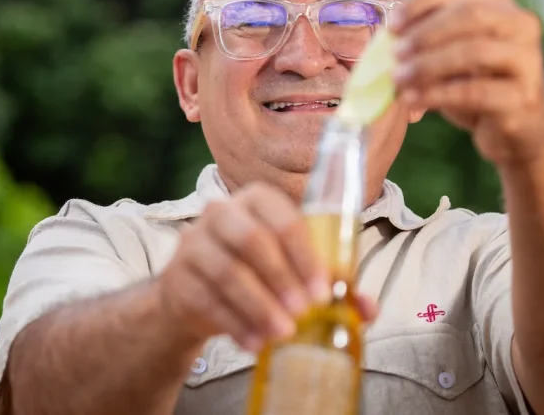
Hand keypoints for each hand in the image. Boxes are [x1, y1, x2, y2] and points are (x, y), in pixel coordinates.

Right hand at [157, 182, 378, 351]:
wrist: (196, 294)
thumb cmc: (255, 274)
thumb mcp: (290, 270)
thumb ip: (329, 284)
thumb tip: (367, 309)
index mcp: (256, 201)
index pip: (283, 218)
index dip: (306, 255)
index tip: (323, 291)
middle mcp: (221, 213)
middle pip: (252, 240)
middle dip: (282, 279)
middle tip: (304, 312)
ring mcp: (194, 244)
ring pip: (227, 272)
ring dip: (259, 305)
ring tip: (282, 332)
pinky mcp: (177, 279)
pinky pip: (206, 301)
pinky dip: (234, 325)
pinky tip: (254, 343)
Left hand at [391, 0, 543, 165]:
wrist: (516, 133)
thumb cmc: (476, 87)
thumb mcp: (450, 58)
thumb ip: (424, 44)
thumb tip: (382, 42)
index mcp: (499, 4)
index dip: (418, 4)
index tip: (391, 26)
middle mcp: (520, 25)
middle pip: (469, 14)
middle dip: (425, 33)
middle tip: (395, 54)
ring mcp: (527, 60)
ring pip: (473, 52)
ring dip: (427, 65)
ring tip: (398, 80)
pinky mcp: (523, 97)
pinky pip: (475, 92)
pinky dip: (438, 94)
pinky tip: (414, 101)